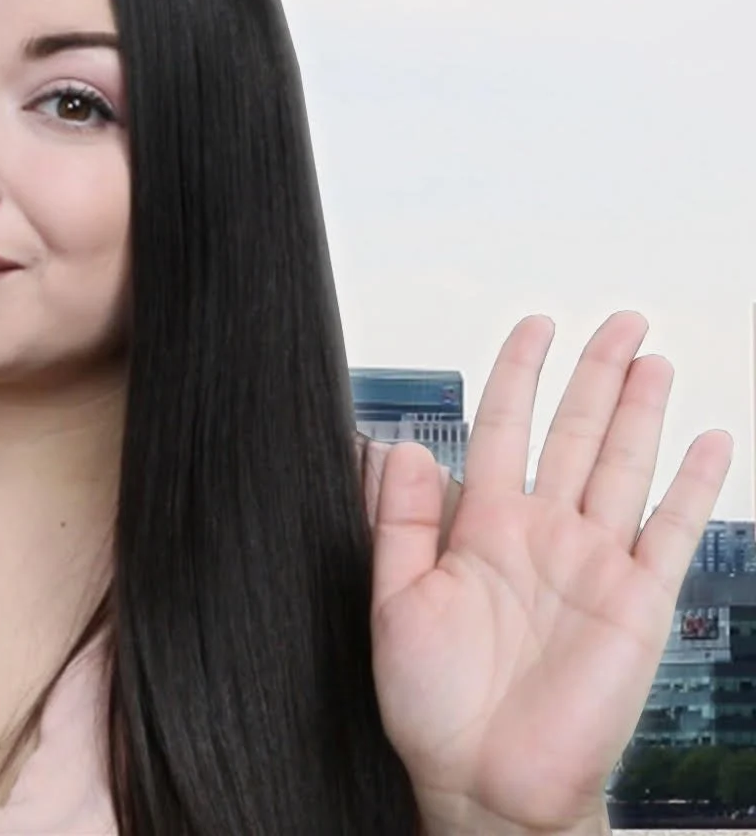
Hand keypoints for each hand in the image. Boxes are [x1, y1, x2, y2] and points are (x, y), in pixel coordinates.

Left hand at [369, 312, 731, 833]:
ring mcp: (593, 564)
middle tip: (618, 319)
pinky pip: (670, 531)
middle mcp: (541, 536)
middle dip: (594, 374)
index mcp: (478, 529)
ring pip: (623, 467)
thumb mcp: (392, 604)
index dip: (518, 376)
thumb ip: (398, 524)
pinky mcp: (637, 603)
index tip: (534, 325)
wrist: (484, 781)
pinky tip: (709, 439)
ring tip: (654, 356)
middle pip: (573, 434)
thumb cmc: (431, 704)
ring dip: (639, 411)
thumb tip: (399, 447)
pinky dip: (692, 484)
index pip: (501, 430)